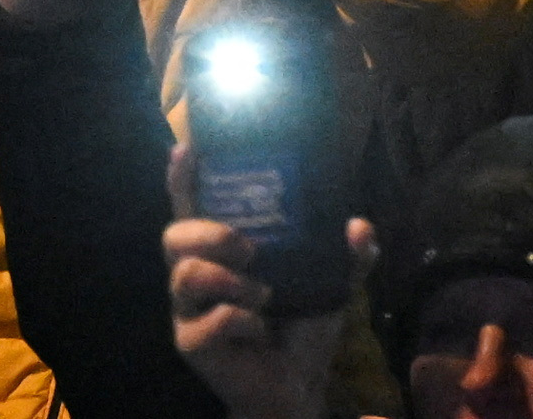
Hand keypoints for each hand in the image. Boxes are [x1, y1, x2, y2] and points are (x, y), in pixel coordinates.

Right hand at [165, 181, 361, 418]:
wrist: (298, 383)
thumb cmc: (304, 325)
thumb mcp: (332, 283)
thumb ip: (348, 254)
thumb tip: (359, 226)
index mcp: (222, 250)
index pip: (190, 206)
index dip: (182, 178)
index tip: (186, 148)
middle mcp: (196, 274)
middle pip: (173, 235)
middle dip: (209, 233)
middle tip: (249, 249)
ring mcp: (188, 310)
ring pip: (185, 275)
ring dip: (230, 282)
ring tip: (263, 295)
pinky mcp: (191, 344)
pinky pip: (206, 323)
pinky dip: (241, 321)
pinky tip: (258, 330)